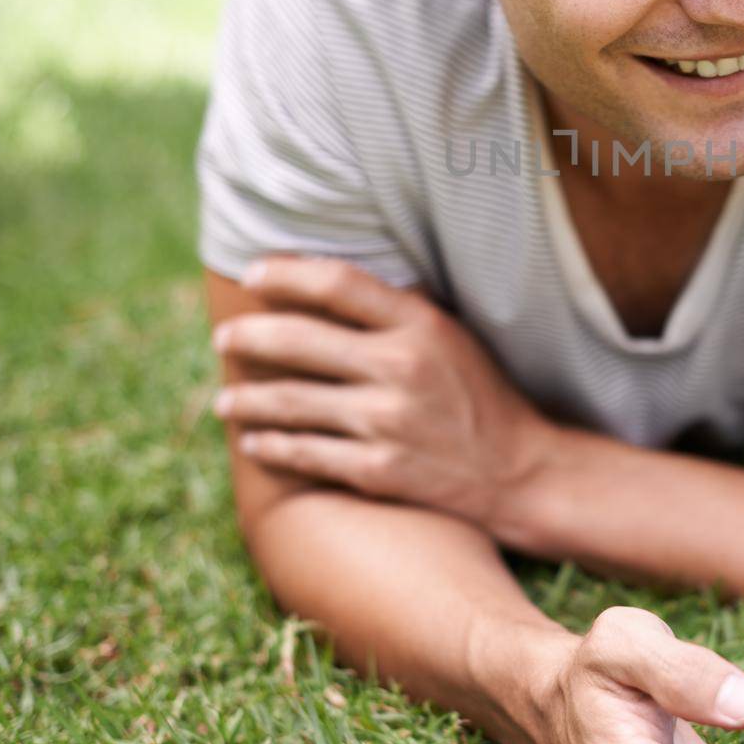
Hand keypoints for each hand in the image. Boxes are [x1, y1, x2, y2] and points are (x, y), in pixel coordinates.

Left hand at [211, 254, 551, 527]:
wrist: (519, 471)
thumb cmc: (480, 395)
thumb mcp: (453, 336)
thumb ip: (399, 311)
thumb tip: (329, 281)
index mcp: (421, 325)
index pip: (338, 283)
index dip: (287, 273)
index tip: (254, 273)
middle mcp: (401, 367)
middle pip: (299, 340)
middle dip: (248, 337)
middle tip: (225, 338)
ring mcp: (386, 422)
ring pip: (289, 402)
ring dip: (245, 401)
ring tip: (225, 402)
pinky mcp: (378, 471)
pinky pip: (305, 453)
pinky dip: (271, 447)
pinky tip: (255, 443)